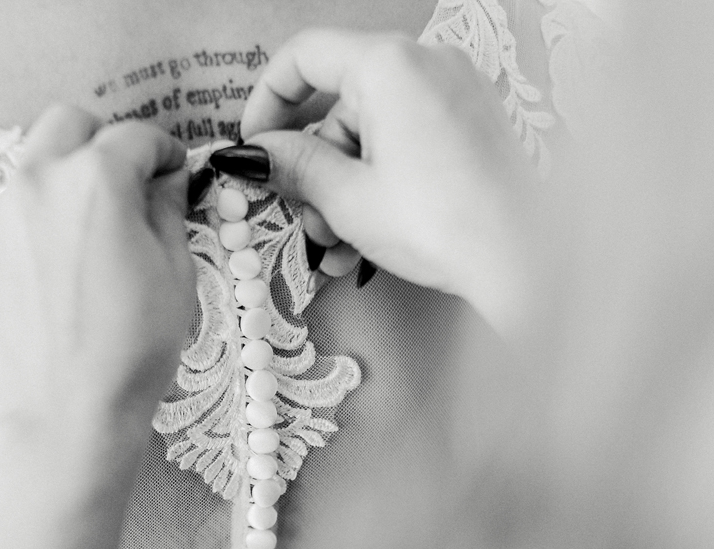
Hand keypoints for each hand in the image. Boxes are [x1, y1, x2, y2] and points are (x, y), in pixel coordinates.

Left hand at [0, 106, 196, 548]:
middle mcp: (35, 181)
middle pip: (67, 125)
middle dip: (100, 146)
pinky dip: (27, 233)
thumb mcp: (177, 277)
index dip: (163, 153)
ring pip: (29, 172)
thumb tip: (165, 183)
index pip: (136, 137)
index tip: (171, 172)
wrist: (66, 417)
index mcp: (96, 179)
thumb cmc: (132, 354)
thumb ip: (170, 211)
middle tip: (122, 188)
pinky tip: (48, 282)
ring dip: (59, 189)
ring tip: (81, 246)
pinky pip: (2, 221)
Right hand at [232, 30, 537, 333]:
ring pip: (372, 133)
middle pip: (339, 105)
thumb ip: (295, 167)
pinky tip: (367, 239)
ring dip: (344, 191)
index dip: (267, 102)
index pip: (304, 56)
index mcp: (389, 64)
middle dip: (314, 169)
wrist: (524, 260)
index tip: (255, 146)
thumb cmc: (443, 225)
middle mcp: (425, 63)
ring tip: (339, 247)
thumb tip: (255, 154)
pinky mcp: (470, 126)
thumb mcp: (348, 200)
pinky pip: (406, 144)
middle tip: (304, 221)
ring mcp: (453, 93)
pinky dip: (380, 184)